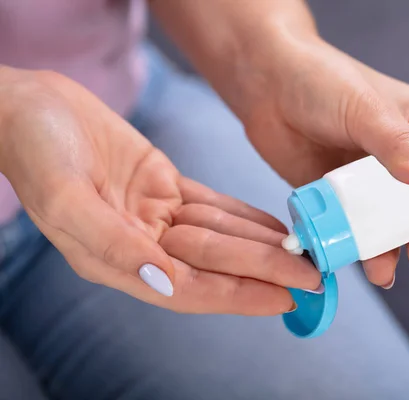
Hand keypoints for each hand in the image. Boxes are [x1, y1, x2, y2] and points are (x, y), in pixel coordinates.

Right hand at [0, 67, 319, 313]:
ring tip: (305, 254)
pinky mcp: (164, 187)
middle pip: (215, 263)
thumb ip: (112, 243)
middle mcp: (141, 244)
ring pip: (220, 236)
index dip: (239, 295)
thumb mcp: (64, 196)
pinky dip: (245, 217)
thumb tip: (163, 281)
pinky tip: (274, 227)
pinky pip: (213, 207)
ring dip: (264, 246)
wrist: (30, 105)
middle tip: (313, 277)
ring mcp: (155, 215)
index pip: (190, 288)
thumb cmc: (35, 149)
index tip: (285, 298)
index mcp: (116, 257)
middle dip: (265, 271)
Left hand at [236, 37, 408, 287]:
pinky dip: (362, 248)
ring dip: (395, 251)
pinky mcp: (345, 198)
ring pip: (394, 225)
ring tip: (387, 274)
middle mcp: (407, 160)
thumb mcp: (366, 109)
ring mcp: (375, 183)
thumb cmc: (323, 80)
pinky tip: (364, 265)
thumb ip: (397, 143)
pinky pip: (359, 229)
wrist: (268, 87)